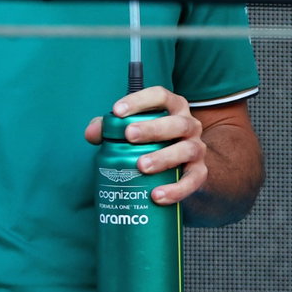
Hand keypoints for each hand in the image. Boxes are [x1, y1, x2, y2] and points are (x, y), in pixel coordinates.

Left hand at [83, 85, 207, 204]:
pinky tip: (156, 195)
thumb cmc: (152, 141)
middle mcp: (189, 125)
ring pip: (186, 150)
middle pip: (176, 123)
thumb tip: (91, 133)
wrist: (181, 166)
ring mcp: (196, 148)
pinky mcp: (199, 173)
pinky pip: (192, 181)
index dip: (139, 101)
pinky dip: (176, 189)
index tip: (117, 111)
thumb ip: (109, 128)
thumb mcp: (132, 130)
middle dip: (152, 128)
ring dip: (164, 157)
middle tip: (129, 135)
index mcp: (173, 107)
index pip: (160, 96)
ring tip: (142, 166)